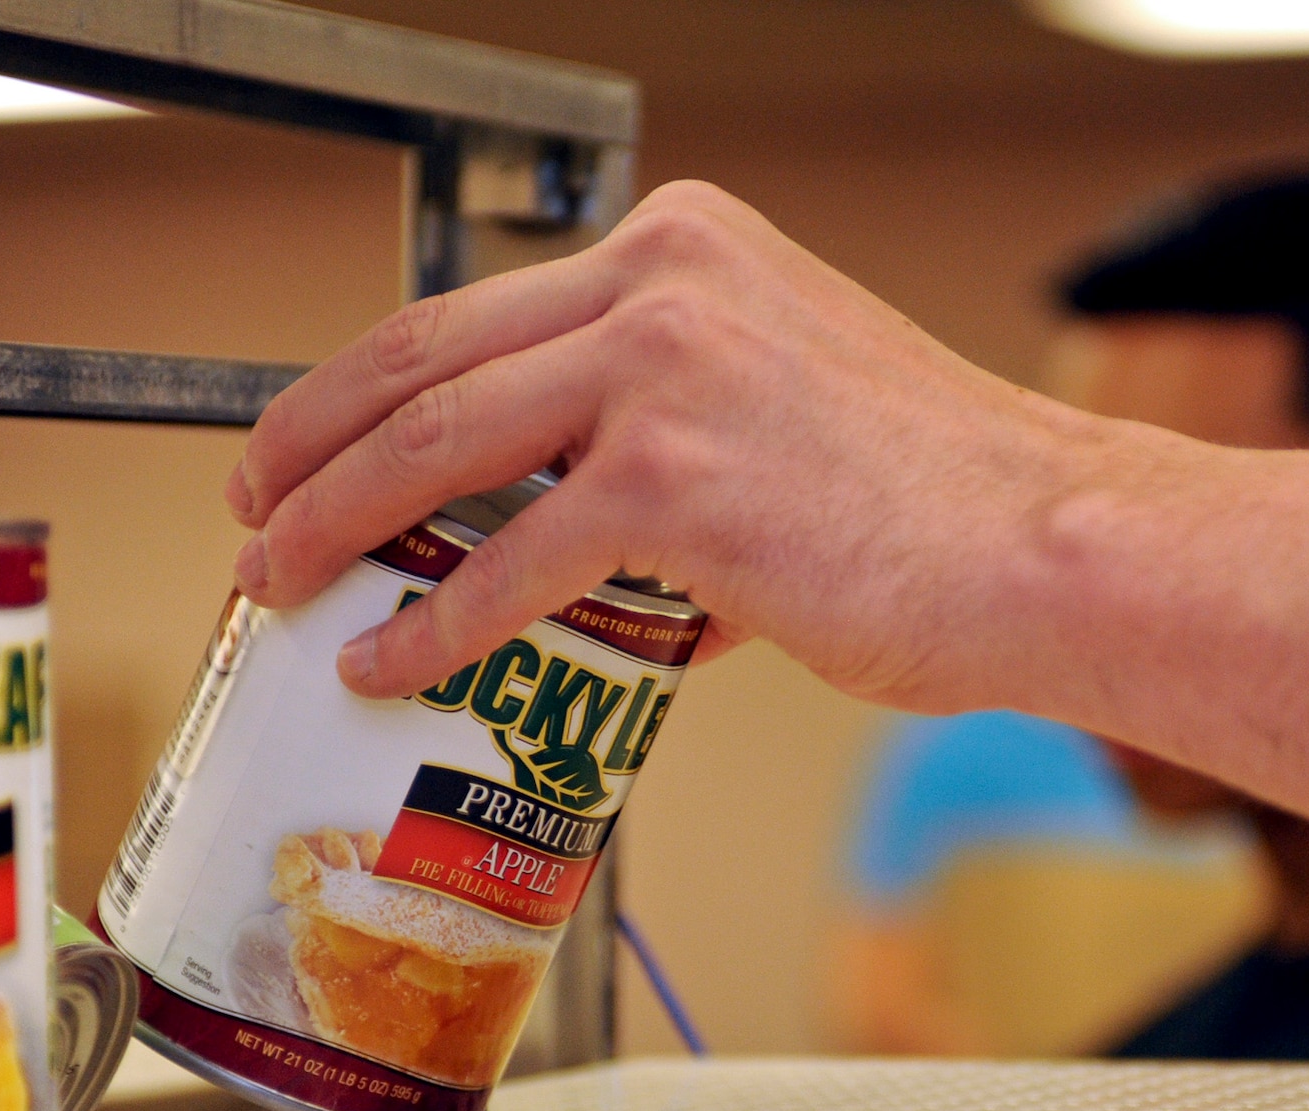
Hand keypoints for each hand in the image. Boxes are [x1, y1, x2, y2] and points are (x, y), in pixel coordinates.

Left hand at [228, 181, 1094, 710]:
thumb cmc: (941, 503)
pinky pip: (514, 562)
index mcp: (686, 251)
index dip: (366, 383)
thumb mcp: (792, 415)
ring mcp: (667, 374)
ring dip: (338, 525)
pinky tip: (393, 662)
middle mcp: (665, 285)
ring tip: (285, 584)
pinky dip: (436, 623)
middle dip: (313, 445)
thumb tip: (607, 571)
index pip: (478, 309)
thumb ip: (678, 460)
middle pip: (424, 359)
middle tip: (262, 513)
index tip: (312, 440)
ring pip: (440, 446)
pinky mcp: (682, 482)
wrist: (1046, 546)